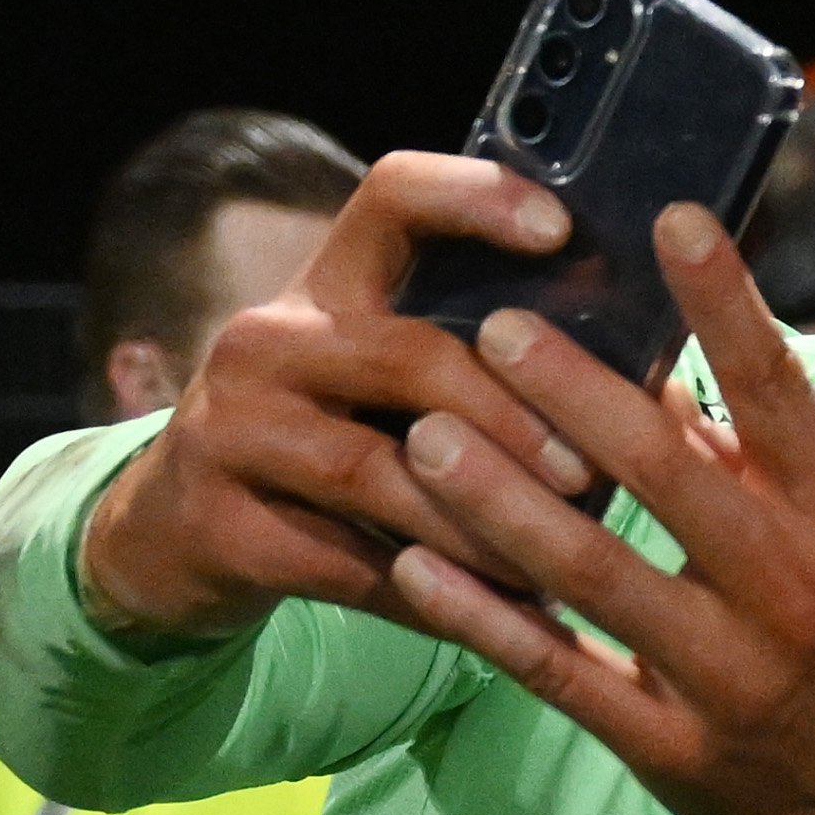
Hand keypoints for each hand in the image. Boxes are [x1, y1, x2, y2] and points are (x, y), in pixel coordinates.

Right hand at [79, 152, 602, 641]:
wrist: (172, 536)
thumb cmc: (327, 444)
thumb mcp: (381, 384)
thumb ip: (472, 362)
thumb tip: (642, 379)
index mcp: (326, 286)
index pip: (392, 196)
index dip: (474, 196)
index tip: (560, 226)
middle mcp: (269, 340)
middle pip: (406, 354)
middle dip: (512, 415)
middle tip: (590, 469)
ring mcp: (230, 431)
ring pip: (378, 473)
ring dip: (481, 524)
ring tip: (561, 561)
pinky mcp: (217, 526)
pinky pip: (349, 566)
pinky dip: (437, 595)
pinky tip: (504, 618)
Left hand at [380, 204, 814, 814]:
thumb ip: (744, 454)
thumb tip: (652, 359)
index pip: (781, 392)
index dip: (727, 304)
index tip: (671, 220)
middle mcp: (788, 588)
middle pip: (669, 477)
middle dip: (575, 397)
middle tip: (493, 328)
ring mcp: (728, 674)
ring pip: (597, 575)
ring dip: (501, 501)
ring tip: (427, 433)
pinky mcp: (670, 747)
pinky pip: (560, 674)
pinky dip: (484, 619)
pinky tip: (416, 568)